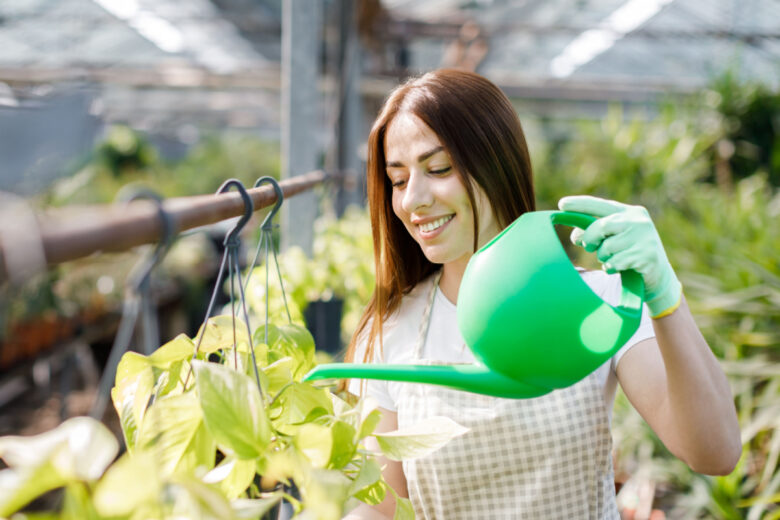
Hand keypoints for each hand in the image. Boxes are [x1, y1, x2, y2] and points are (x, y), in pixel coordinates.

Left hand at [558, 195, 681, 317]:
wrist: (658, 276)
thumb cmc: (629, 254)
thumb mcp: (614, 238)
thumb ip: (597, 232)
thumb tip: (576, 236)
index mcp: (629, 212)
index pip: (600, 206)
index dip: (580, 204)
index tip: (561, 204)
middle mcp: (639, 221)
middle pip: (601, 227)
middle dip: (589, 239)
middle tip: (588, 246)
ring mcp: (645, 237)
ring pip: (607, 247)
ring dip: (603, 257)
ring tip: (612, 260)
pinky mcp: (647, 255)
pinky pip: (616, 262)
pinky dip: (611, 268)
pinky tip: (620, 268)